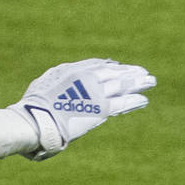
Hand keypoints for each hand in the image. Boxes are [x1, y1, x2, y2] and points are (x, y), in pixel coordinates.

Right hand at [8, 58, 155, 159]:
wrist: (37, 119)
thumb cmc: (33, 107)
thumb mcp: (44, 86)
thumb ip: (57, 83)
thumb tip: (60, 84)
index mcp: (72, 71)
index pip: (96, 66)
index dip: (110, 67)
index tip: (119, 67)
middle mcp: (86, 79)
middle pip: (112, 72)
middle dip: (128, 72)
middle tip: (142, 72)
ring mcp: (95, 93)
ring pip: (121, 85)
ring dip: (137, 83)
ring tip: (150, 81)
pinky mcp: (101, 109)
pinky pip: (121, 103)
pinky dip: (133, 100)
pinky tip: (144, 99)